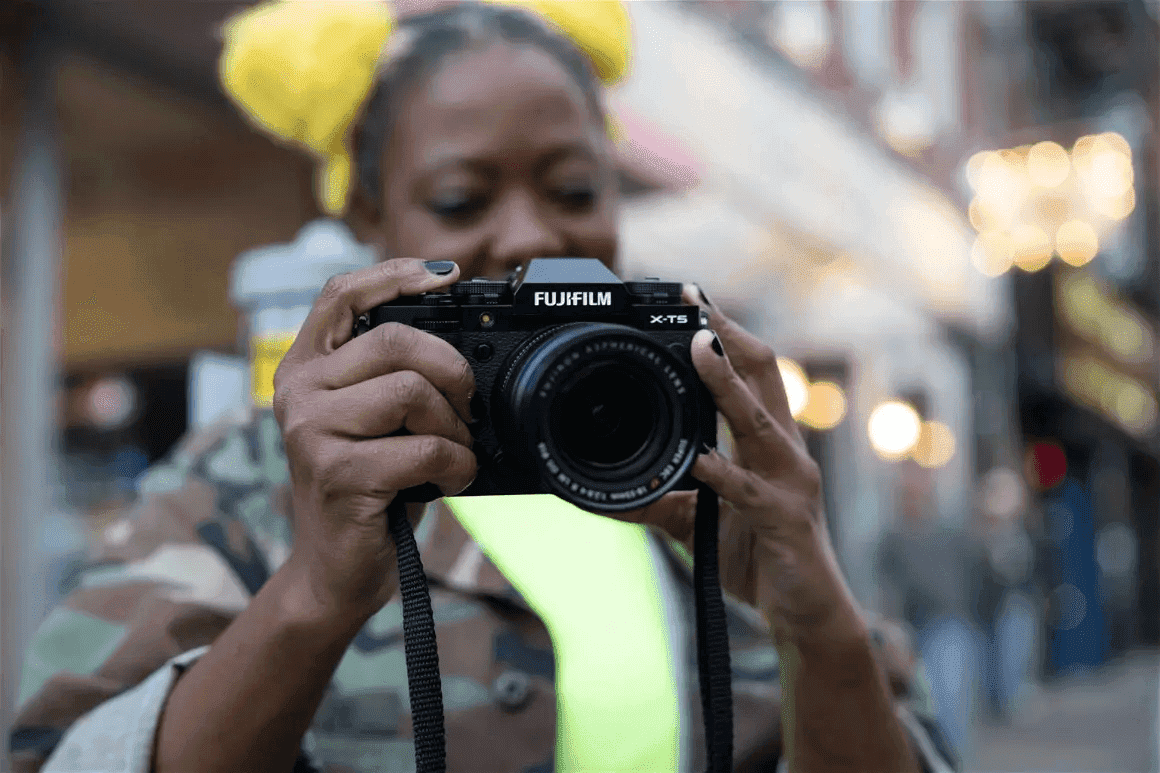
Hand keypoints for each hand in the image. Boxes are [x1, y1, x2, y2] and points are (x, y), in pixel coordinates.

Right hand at [272, 259, 477, 621]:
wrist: (335, 570)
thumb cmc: (367, 489)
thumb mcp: (373, 420)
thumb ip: (393, 374)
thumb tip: (461, 337)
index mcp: (306, 368)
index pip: (340, 295)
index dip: (394, 276)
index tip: (445, 278)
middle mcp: (299, 393)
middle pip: (395, 340)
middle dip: (451, 371)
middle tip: (466, 408)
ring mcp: (312, 433)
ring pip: (410, 391)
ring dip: (454, 426)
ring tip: (454, 451)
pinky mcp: (337, 474)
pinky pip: (423, 449)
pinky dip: (457, 464)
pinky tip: (453, 480)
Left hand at [682, 287, 865, 647]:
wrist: (807, 614)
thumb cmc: (760, 556)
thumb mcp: (697, 523)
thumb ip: (658, 500)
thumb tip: (597, 494)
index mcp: (767, 442)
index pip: (752, 371)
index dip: (725, 333)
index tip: (693, 301)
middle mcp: (784, 451)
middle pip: (765, 374)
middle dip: (729, 334)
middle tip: (695, 303)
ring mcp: (789, 483)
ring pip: (758, 420)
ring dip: (726, 384)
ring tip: (700, 351)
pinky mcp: (784, 520)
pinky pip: (749, 491)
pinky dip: (722, 472)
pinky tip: (699, 460)